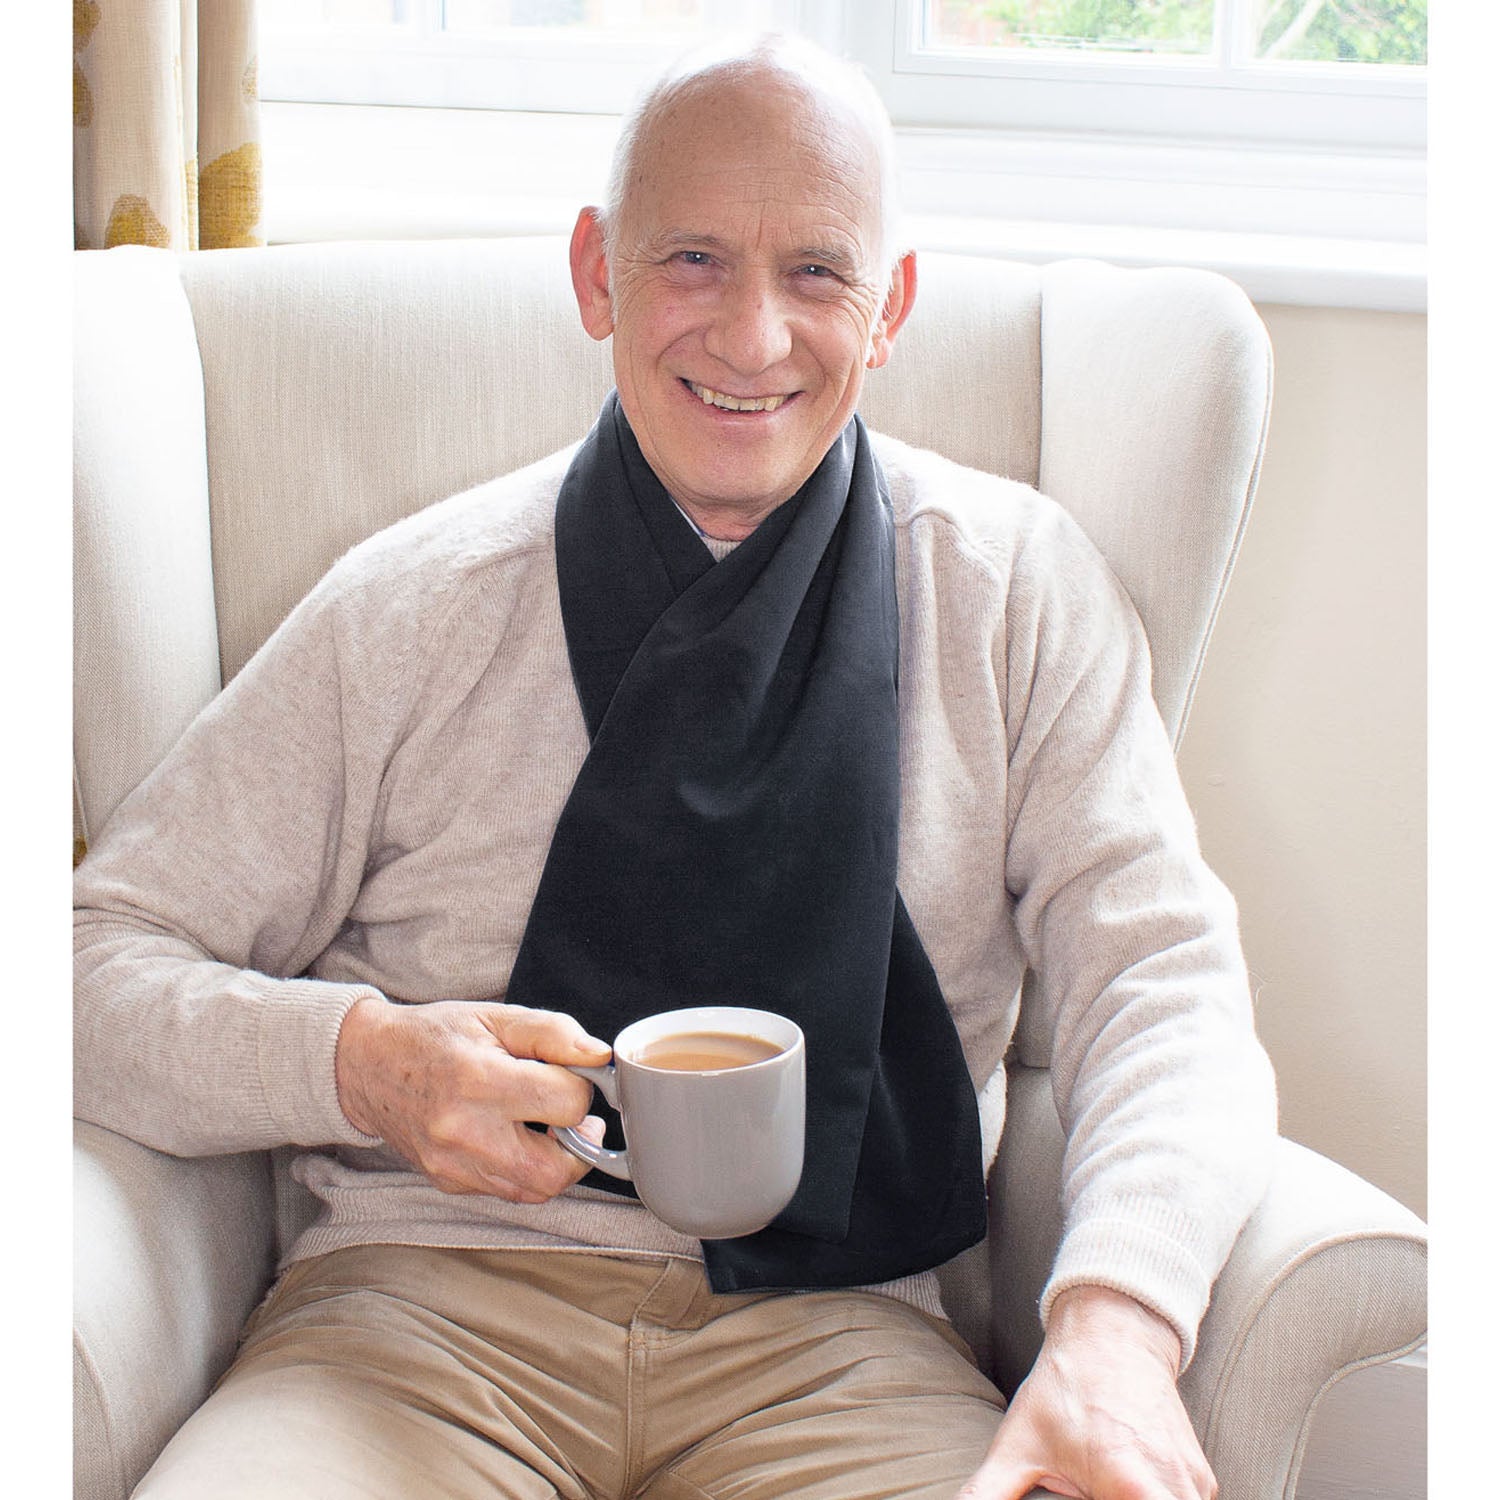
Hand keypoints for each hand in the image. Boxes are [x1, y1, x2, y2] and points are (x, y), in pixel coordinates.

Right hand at [335, 997, 612, 1202]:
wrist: (368, 1064)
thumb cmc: (435, 1035)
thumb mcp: (496, 1016)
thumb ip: (553, 1033)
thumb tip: (600, 1058)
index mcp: (479, 1081)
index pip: (566, 1103)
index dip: (581, 1086)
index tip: (570, 1073)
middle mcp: (465, 1132)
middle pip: (557, 1169)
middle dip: (580, 1142)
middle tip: (571, 1115)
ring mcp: (454, 1165)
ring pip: (535, 1189)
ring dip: (555, 1159)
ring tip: (543, 1123)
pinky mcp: (449, 1181)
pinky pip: (507, 1190)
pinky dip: (524, 1168)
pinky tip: (514, 1136)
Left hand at [957, 1286, 1214, 1499]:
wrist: (1114, 1331)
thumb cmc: (1067, 1386)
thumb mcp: (1018, 1442)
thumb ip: (989, 1491)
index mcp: (1129, 1482)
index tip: (1088, 1499)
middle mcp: (1172, 1484)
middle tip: (1090, 1493)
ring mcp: (1195, 1481)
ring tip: (1101, 1488)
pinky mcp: (1202, 1476)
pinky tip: (1125, 1487)